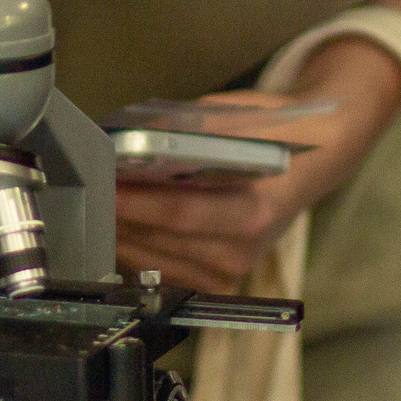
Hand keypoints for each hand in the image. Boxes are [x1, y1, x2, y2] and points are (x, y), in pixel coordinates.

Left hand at [114, 39, 400, 292]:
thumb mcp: (230, 119)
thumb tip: (125, 140)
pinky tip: (120, 225)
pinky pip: (164, 270)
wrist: (314, 162)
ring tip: (95, 204)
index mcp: (252, 211)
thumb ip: (180, 134)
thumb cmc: (274, 136)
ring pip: (155, 261)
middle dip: (117, 215)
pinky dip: (137, 248)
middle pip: (160, 240)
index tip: (101, 185)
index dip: (135, 202)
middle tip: (85, 190)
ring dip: (120, 234)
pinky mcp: (218, 281)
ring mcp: (229, 272)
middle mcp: (241, 251)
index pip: (180, 213)